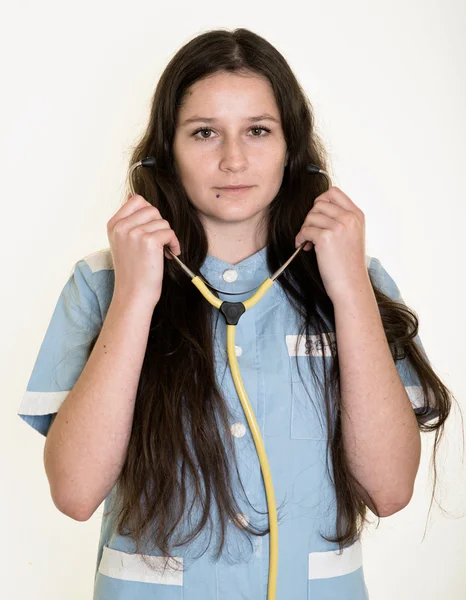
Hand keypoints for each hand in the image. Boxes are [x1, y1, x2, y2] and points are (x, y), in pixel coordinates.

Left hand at [294, 186, 369, 302]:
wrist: (351, 284)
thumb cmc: (348, 263)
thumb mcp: (352, 235)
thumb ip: (341, 219)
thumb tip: (318, 208)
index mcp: (357, 215)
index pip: (334, 192)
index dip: (320, 201)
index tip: (317, 216)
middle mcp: (349, 218)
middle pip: (319, 203)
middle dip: (310, 217)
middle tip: (311, 233)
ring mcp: (339, 227)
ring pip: (310, 216)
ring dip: (305, 228)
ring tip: (309, 242)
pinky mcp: (326, 238)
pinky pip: (305, 230)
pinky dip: (300, 238)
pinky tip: (305, 247)